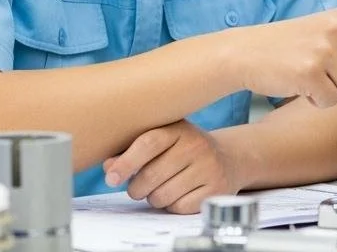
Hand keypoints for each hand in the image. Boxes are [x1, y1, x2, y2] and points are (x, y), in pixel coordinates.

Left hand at [103, 120, 240, 213]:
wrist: (227, 159)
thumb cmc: (183, 150)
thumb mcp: (162, 142)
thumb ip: (132, 151)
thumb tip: (109, 167)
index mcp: (179, 129)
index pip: (148, 143)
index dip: (126, 162)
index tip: (111, 178)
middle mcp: (197, 146)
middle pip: (150, 176)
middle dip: (136, 187)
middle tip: (138, 186)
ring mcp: (209, 168)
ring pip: (162, 196)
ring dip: (153, 197)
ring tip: (162, 187)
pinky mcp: (215, 190)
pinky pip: (178, 207)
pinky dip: (172, 205)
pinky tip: (179, 194)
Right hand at [233, 8, 336, 107]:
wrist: (242, 52)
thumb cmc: (284, 48)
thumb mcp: (323, 36)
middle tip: (329, 78)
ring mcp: (324, 50)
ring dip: (334, 95)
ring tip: (311, 78)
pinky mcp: (309, 71)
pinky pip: (331, 101)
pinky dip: (318, 102)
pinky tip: (301, 87)